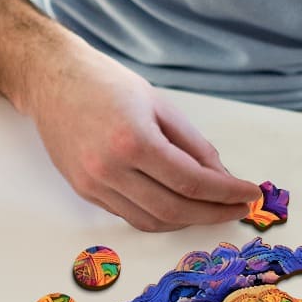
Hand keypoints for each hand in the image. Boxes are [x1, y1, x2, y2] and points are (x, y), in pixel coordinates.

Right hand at [20, 40, 256, 230]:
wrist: (52, 80)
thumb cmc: (106, 84)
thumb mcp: (160, 105)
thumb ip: (193, 144)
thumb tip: (222, 176)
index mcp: (134, 140)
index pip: (192, 181)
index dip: (226, 193)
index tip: (249, 195)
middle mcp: (110, 169)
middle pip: (174, 209)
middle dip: (213, 213)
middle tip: (237, 209)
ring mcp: (94, 184)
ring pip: (152, 221)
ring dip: (187, 221)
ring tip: (212, 210)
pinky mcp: (84, 191)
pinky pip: (130, 215)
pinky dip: (159, 216)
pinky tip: (179, 206)